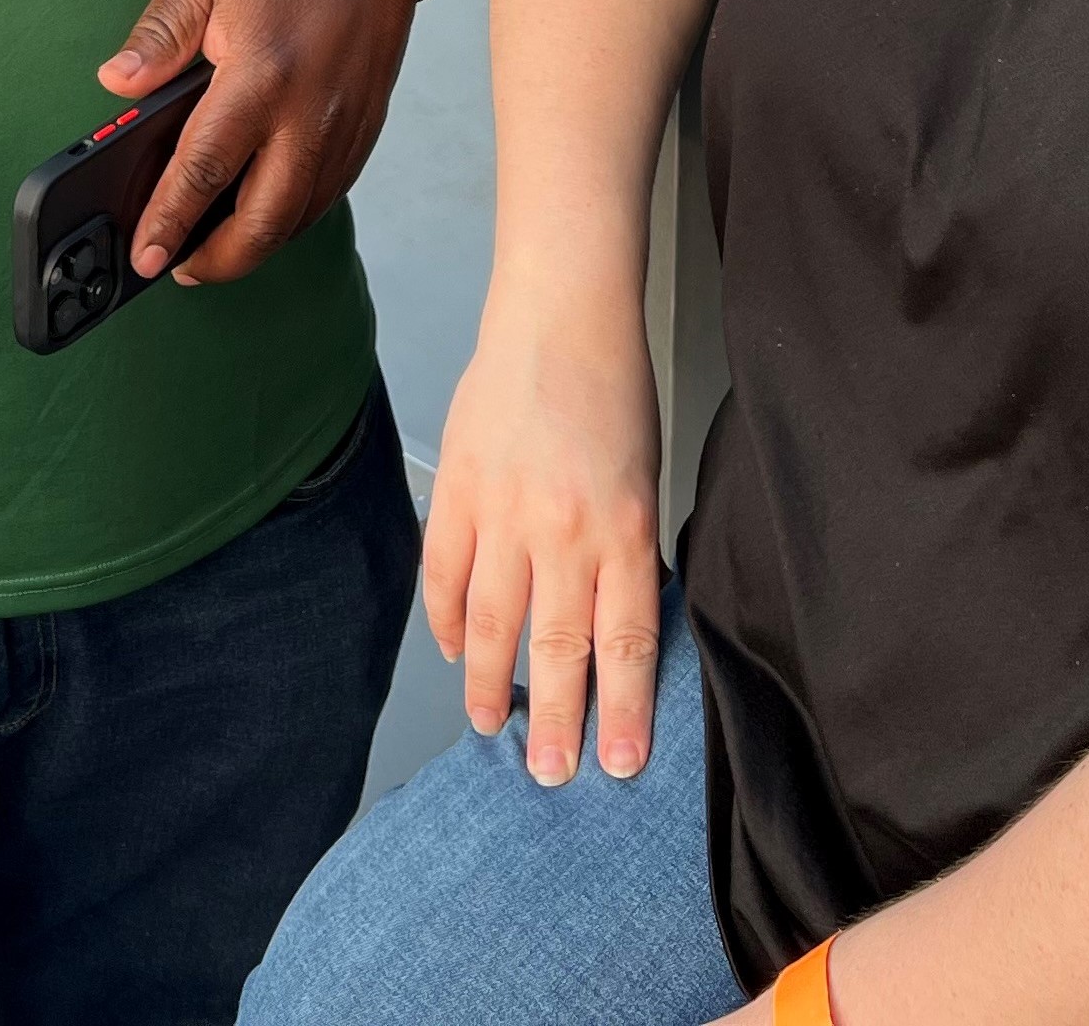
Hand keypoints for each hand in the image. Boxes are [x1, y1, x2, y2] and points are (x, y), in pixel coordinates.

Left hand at [98, 0, 435, 286]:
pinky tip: (256, 215)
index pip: (205, 168)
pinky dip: (288, 219)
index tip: (143, 254)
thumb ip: (159, 33)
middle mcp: (309, 112)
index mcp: (262, 72)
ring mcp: (343, 127)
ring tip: (208, 252)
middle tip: (174, 267)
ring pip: (298, 217)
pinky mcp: (363, 131)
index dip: (169, 219)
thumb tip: (117, 84)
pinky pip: (324, 196)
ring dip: (253, 246)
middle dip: (216, 260)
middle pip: (263, 220)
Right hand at [423, 309, 662, 783]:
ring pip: (490, 623)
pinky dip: (443, 620)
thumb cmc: (613, 391)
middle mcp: (565, 530)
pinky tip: (450, 650)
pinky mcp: (457, 491)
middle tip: (550, 773)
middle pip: (558, 648)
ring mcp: (504, 512)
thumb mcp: (645, 480)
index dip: (623, 710)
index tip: (620, 761)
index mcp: (626, 529)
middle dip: (556, 721)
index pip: (626, 642)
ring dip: (487, 683)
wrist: (559, 315)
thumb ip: (626, 554)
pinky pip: (443, 573)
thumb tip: (607, 629)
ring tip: (491, 726)